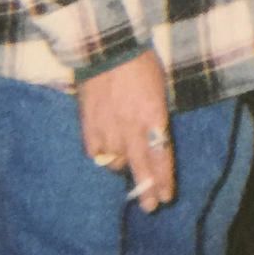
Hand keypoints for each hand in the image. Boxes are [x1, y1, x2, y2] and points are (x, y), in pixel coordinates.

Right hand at [77, 50, 175, 213]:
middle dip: (146, 189)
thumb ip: (156, 118)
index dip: (163, 179)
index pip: (160, 156)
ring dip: (122, 166)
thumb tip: (155, 138)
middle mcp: (130, 128)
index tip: (166, 196)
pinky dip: (102, 156)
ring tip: (127, 164)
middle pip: (139, 168)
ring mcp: (107, 129)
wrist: (106, 47)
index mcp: (153, 117)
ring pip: (115, 162)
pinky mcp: (88, 126)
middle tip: (150, 207)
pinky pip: (95, 152)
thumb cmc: (140, 64)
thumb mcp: (159, 90)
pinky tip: (106, 155)